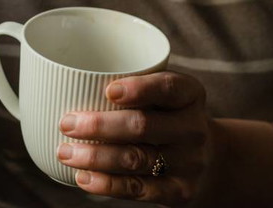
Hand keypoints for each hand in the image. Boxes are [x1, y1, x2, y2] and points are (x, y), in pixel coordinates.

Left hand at [58, 72, 219, 205]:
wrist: (211, 161)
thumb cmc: (169, 117)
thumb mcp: (166, 96)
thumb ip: (132, 87)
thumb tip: (61, 81)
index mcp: (190, 95)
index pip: (169, 87)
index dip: (140, 89)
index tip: (108, 91)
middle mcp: (193, 128)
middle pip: (144, 126)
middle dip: (100, 125)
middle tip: (66, 123)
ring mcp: (188, 162)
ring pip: (135, 159)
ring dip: (95, 156)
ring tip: (64, 152)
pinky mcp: (179, 191)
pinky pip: (138, 189)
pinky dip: (106, 184)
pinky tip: (83, 177)